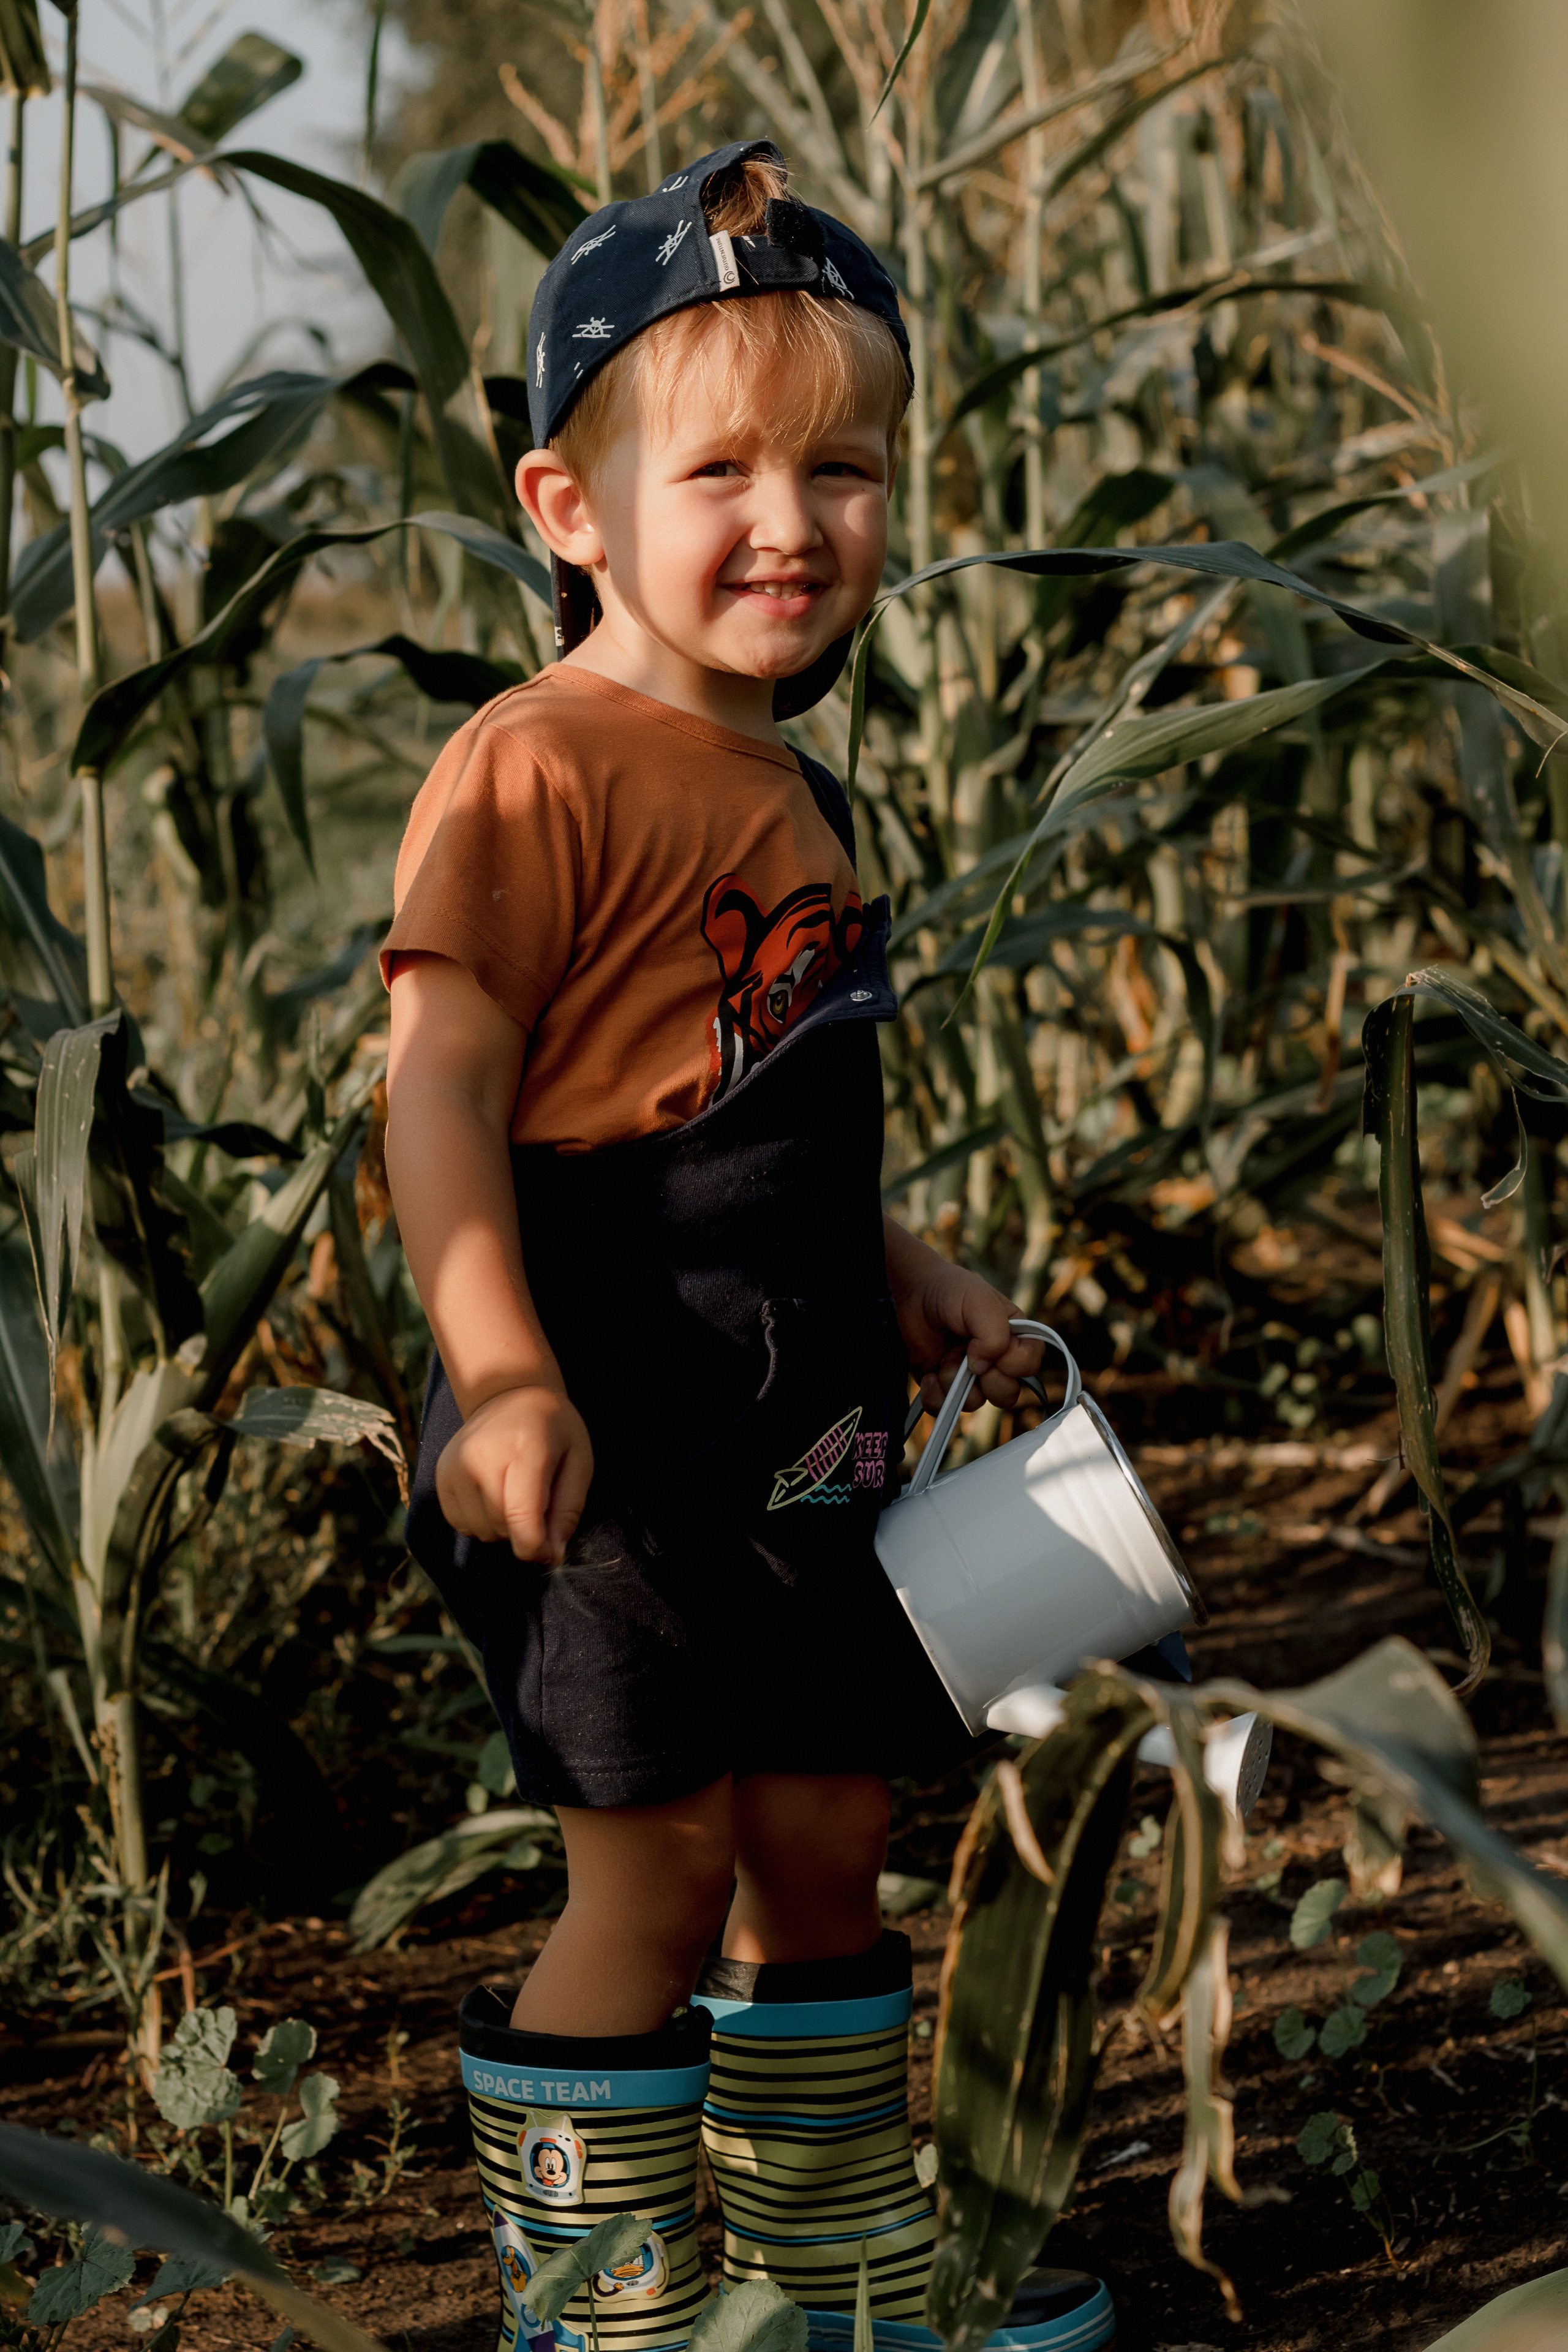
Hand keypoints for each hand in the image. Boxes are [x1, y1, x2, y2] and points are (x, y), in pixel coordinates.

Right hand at [436, 1384, 594, 1564]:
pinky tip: (493, 1493)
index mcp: (524, 1451)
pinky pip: (461, 1524)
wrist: (507, 1392)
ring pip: (481, 1531)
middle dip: (525, 1531)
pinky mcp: (441, 1475)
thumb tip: (552, 1556)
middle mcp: (481, 1458)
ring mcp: (456, 1466)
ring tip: (514, 1493)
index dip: (538, 1548)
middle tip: (539, 1503)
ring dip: (503, 1526)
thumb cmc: (553, 1429)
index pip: (522, 1521)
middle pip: (503, 1529)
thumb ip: (568, 1510)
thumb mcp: (578, 1461)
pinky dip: (481, 1520)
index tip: (551, 1550)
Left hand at [884, 1220, 1042, 1418]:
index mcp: (1015, 1338)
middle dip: (986, 1380)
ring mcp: (969, 1376)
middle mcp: (996, 1361)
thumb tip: (982, 1368)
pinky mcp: (944, 1385)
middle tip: (967, 1358)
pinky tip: (929, 1375)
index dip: (1013, 1364)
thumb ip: (994, 1335)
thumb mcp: (980, 1302)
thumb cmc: (951, 1291)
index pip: (1029, 1366)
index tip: (992, 1347)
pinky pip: (945, 1408)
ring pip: (975, 1403)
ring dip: (955, 1383)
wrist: (914, 1293)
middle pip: (1008, 1394)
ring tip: (944, 1358)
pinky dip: (936, 1396)